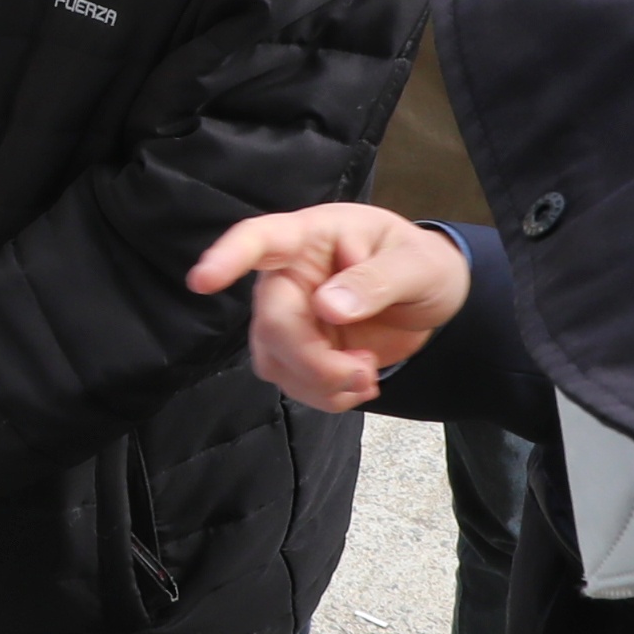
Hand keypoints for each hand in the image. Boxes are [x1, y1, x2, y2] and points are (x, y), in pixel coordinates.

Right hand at [186, 205, 473, 413]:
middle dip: (312, 359)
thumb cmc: (420, 263)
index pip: (260, 240)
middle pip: (270, 321)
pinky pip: (291, 382)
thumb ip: (376, 282)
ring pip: (274, 359)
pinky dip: (327, 396)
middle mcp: (287, 275)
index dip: (228, 257)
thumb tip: (328, 307)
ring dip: (322, 383)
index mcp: (312, 238)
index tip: (203, 281)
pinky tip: (359, 384)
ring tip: (368, 376)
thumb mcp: (417, 265)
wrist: (431, 298)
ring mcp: (288, 315)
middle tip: (363, 371)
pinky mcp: (297, 351)